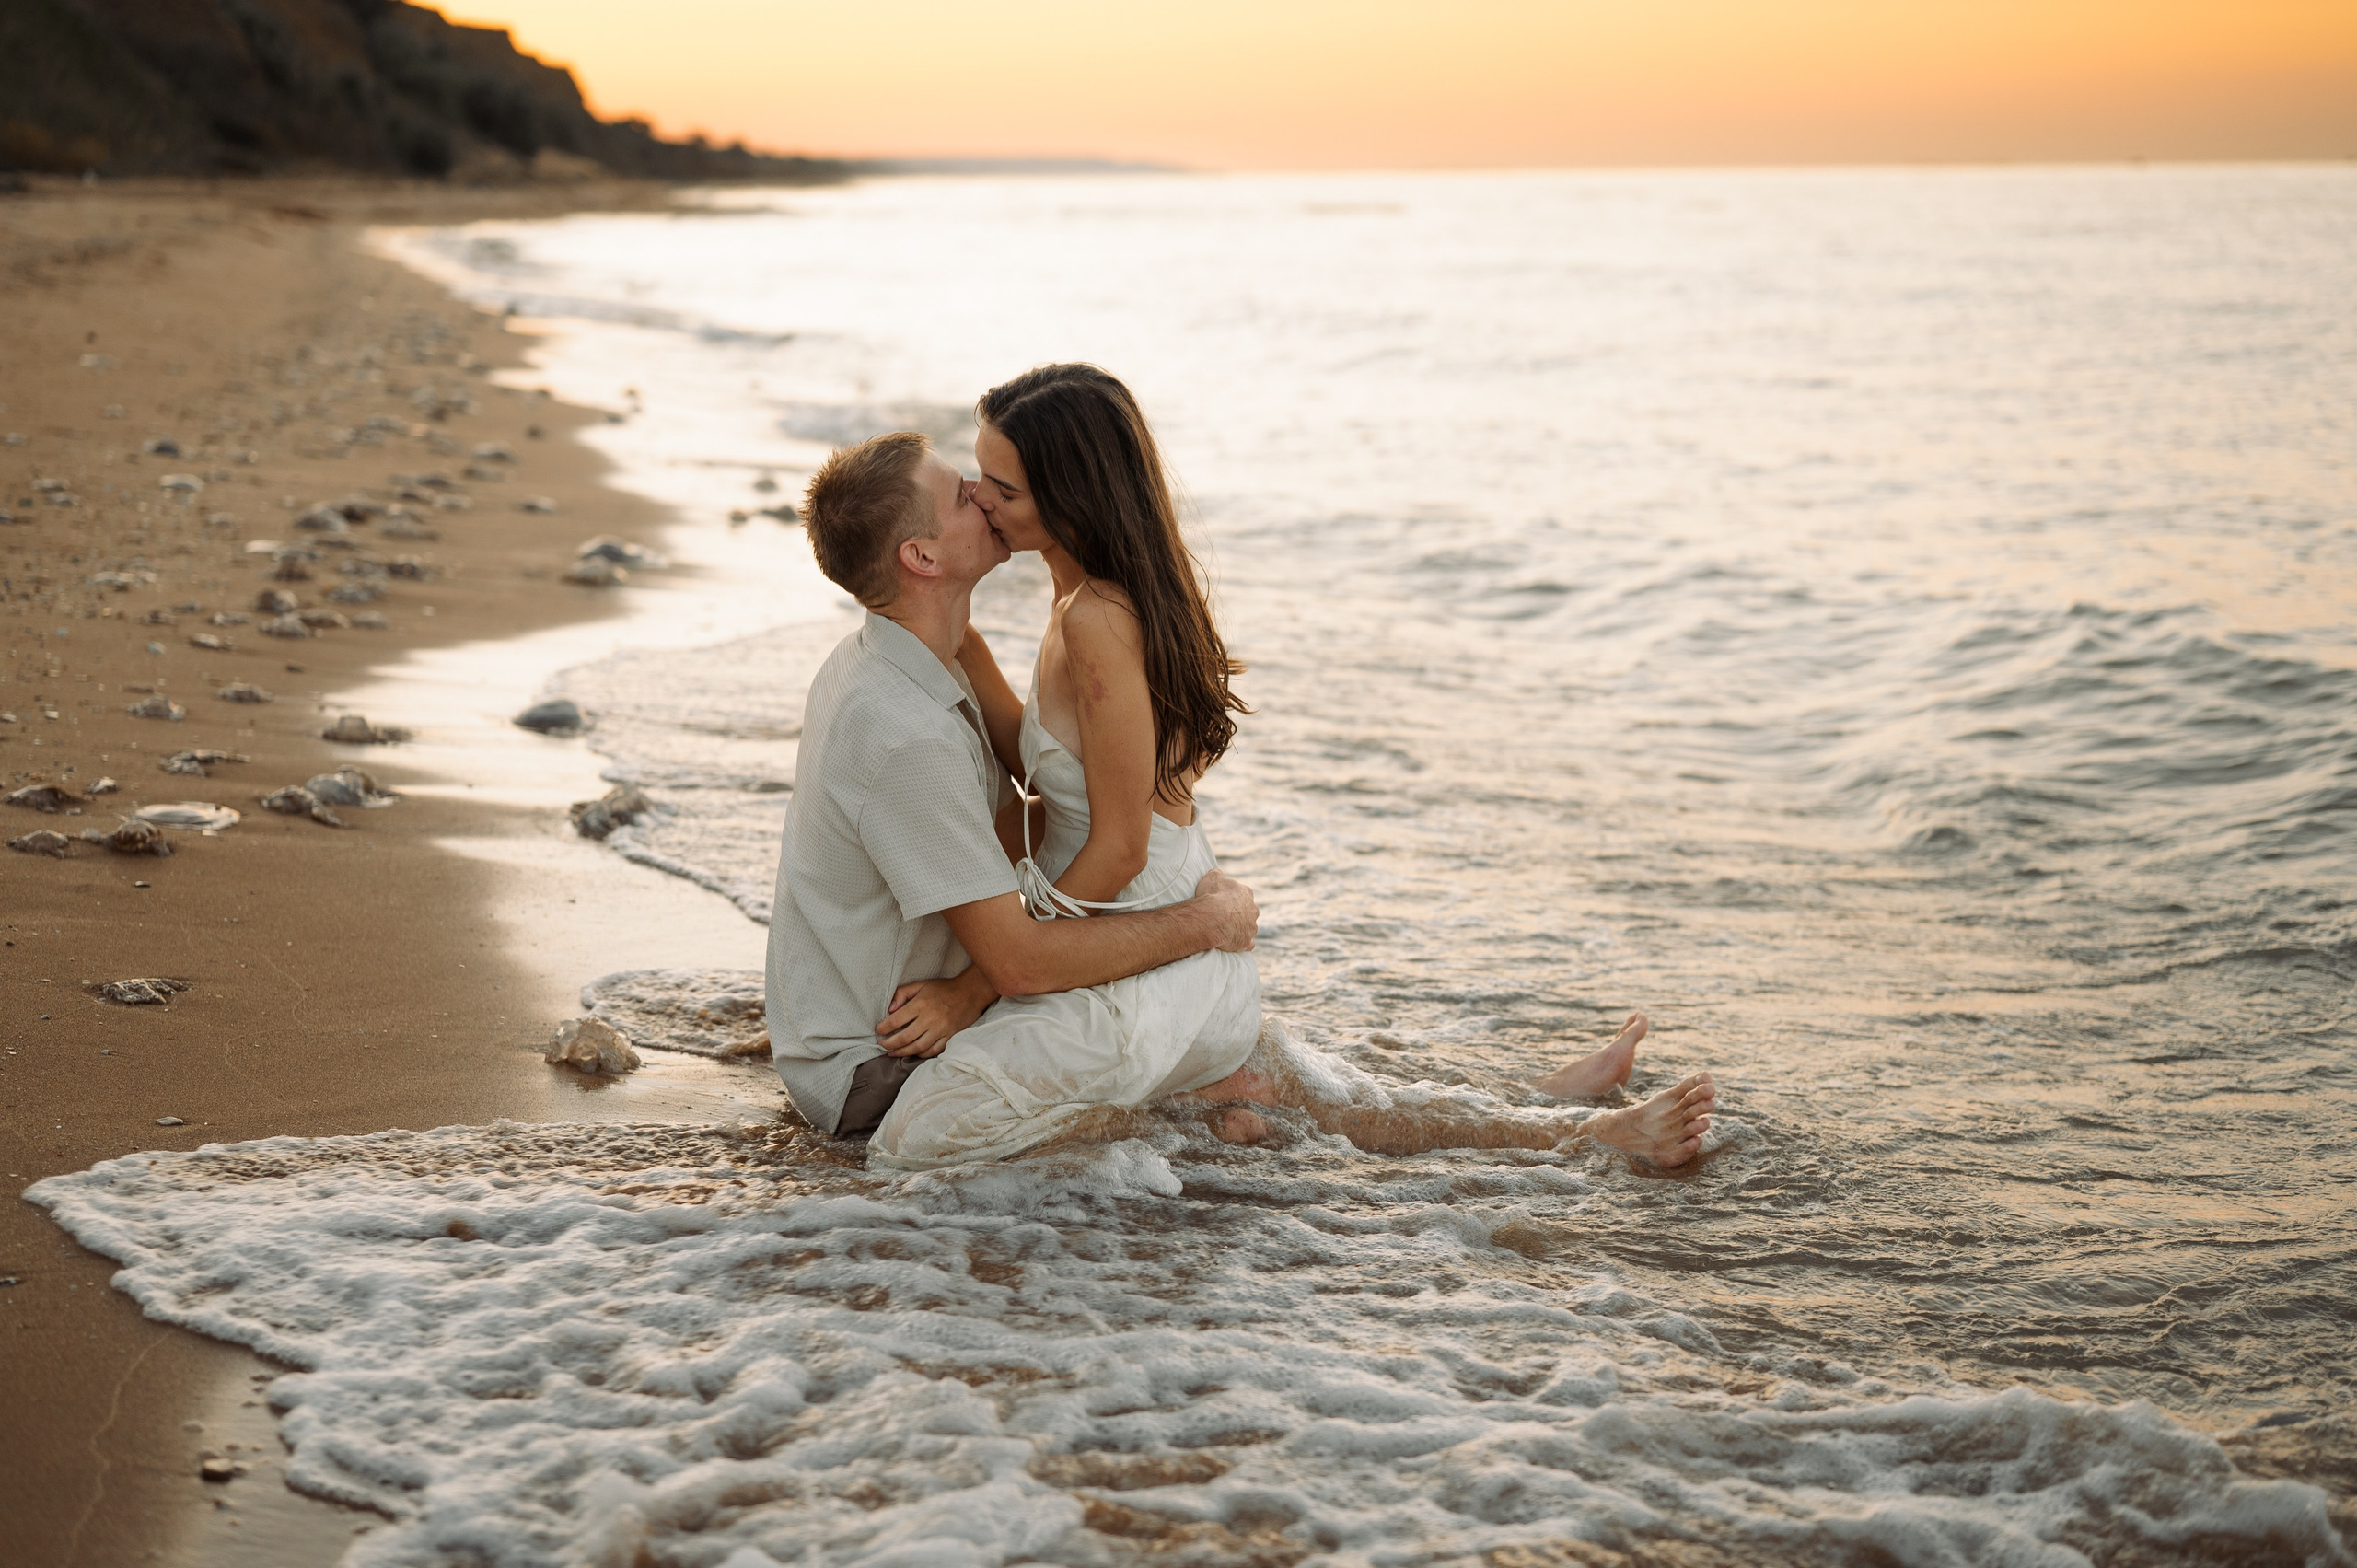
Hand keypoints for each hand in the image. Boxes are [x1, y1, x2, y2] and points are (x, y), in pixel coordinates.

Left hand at [875, 967, 997, 1056]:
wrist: (971, 992)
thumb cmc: (943, 989)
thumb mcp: (921, 985)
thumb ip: (902, 994)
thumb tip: (890, 1009)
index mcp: (921, 1004)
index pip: (896, 1020)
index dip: (883, 1028)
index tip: (878, 1030)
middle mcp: (930, 1018)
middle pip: (904, 1037)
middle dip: (889, 1044)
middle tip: (882, 1045)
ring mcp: (941, 1029)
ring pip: (917, 1047)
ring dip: (902, 1052)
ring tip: (892, 1053)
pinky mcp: (950, 1036)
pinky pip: (933, 1051)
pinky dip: (921, 1054)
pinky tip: (913, 1053)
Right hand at [1192, 869, 1258, 952]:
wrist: (1213, 918)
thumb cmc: (1212, 896)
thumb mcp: (1212, 877)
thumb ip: (1217, 874)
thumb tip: (1218, 873)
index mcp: (1246, 893)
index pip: (1243, 894)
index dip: (1232, 898)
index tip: (1223, 901)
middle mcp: (1253, 910)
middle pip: (1248, 911)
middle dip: (1239, 914)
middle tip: (1224, 917)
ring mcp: (1251, 926)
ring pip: (1249, 927)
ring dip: (1241, 928)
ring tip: (1227, 931)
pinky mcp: (1247, 941)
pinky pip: (1249, 944)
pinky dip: (1243, 944)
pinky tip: (1236, 943)